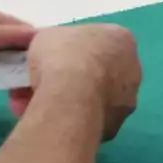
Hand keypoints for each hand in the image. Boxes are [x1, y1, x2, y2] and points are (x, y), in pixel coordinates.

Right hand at [20, 25, 141, 139]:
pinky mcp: (115, 125)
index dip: (69, 52)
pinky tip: (44, 122)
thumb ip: (53, 42)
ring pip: (91, 99)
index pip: (96, 44)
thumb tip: (46, 49)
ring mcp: (126, 99)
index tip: (47, 60)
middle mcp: (132, 68)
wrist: (71, 96)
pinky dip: (67, 121)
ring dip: (65, 102)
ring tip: (30, 107)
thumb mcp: (47, 36)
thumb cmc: (62, 56)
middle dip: (67, 79)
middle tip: (36, 85)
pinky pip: (86, 121)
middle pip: (95, 73)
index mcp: (122, 39)